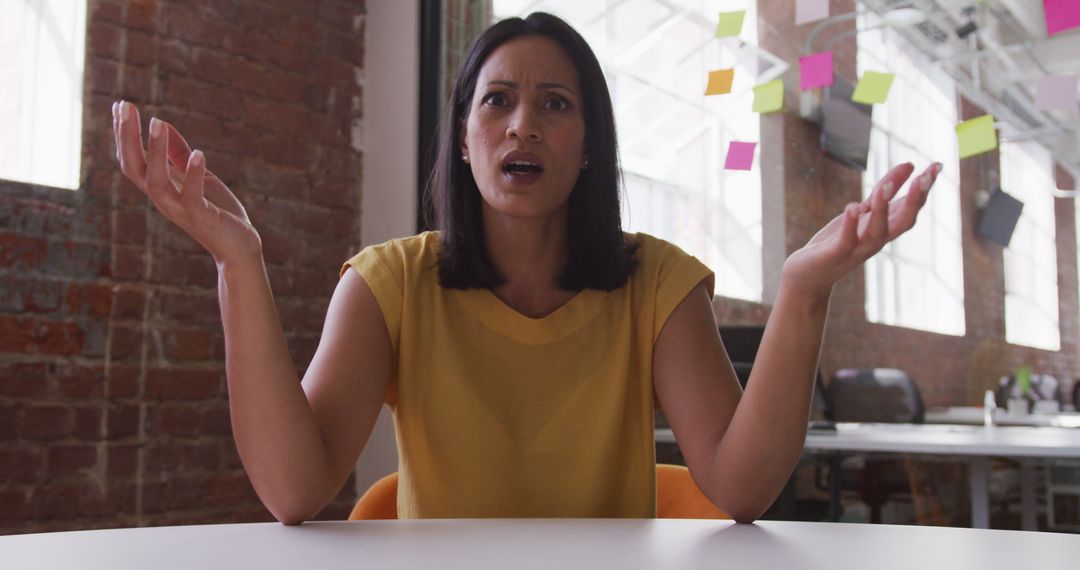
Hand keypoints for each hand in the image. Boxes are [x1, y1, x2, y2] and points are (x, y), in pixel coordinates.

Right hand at [113, 100, 262, 265]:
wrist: (237, 247)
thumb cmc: (216, 211)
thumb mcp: (197, 176)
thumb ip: (178, 154)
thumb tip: (161, 123)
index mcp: (160, 188)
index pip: (131, 159)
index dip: (123, 134)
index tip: (119, 105)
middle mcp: (163, 199)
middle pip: (133, 167)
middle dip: (127, 136)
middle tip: (124, 106)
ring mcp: (180, 209)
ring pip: (156, 182)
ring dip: (155, 151)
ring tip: (156, 122)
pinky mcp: (202, 217)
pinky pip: (192, 197)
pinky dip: (194, 175)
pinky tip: (200, 154)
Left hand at [781, 162, 942, 299]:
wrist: (809, 277)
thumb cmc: (838, 242)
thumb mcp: (863, 212)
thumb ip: (884, 192)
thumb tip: (909, 165)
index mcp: (884, 228)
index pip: (910, 207)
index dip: (925, 188)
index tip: (938, 165)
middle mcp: (876, 240)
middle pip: (903, 221)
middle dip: (915, 200)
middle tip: (924, 177)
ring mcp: (857, 249)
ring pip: (877, 231)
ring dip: (883, 209)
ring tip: (885, 185)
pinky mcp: (835, 255)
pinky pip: (846, 241)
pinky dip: (851, 225)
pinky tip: (852, 207)